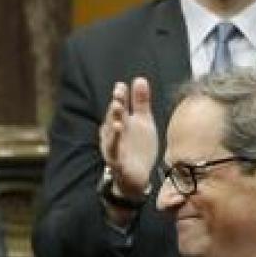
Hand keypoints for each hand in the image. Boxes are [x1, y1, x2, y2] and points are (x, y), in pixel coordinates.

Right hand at [97, 77, 158, 200]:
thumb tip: (139, 78)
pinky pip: (114, 151)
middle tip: (118, 93)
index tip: (122, 85)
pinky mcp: (116, 162)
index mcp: (121, 122)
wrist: (137, 178)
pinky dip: (115, 141)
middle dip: (116, 105)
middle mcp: (114, 133)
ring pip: (111, 133)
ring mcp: (113, 147)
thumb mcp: (143, 122)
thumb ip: (141, 102)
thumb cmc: (138, 148)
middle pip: (114, 117)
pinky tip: (118, 130)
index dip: (120, 96)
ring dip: (114, 122)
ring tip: (117, 110)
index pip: (120, 106)